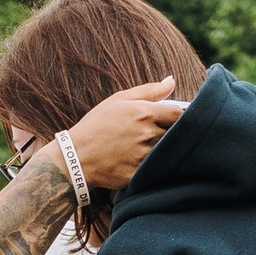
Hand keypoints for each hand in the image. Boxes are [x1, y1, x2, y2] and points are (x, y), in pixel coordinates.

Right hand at [62, 79, 184, 190]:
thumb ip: (149, 91)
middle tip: (158, 135)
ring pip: (168, 152)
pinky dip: (155, 167)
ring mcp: (144, 156)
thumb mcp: (118, 100)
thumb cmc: (96, 126)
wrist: (76, 157)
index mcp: (144, 113)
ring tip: (145, 149)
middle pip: (176, 134)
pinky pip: (157, 169)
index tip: (172, 120)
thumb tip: (172, 80)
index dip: (179, 117)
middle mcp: (147, 134)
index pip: (179, 114)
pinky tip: (142, 163)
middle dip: (172, 133)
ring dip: (163, 150)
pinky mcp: (140, 174)